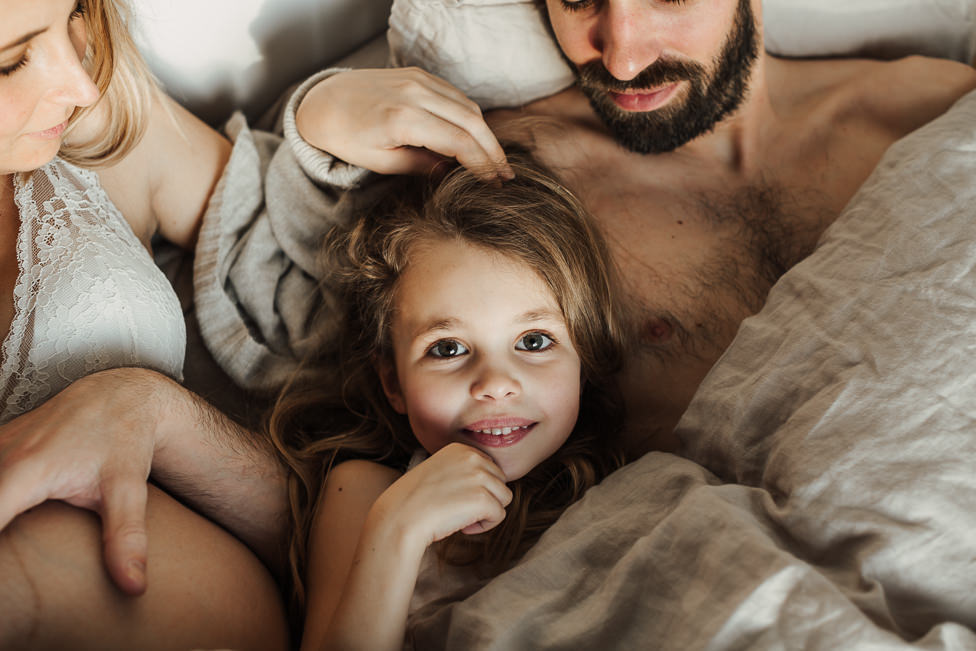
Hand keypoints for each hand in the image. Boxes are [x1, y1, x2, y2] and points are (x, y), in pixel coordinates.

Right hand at [0, 367, 169, 595]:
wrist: (121, 396)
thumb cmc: (124, 441)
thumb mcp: (129, 490)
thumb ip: (126, 538)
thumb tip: (134, 587)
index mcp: (26, 471)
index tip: (3, 584)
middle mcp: (0, 456)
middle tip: (12, 580)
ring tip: (16, 543)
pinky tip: (13, 515)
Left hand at [296, 67, 513, 180]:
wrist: (323, 103)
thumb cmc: (346, 138)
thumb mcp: (381, 163)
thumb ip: (421, 167)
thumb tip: (454, 173)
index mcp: (403, 119)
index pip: (459, 143)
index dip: (482, 165)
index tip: (494, 184)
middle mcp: (414, 93)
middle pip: (472, 122)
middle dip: (493, 151)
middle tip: (505, 176)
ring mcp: (418, 80)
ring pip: (468, 106)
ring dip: (485, 134)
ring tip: (495, 160)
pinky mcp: (418, 75)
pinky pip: (454, 95)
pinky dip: (470, 117)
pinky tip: (475, 138)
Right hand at [372, 443, 512, 547]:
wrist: (400, 518)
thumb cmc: (415, 502)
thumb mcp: (439, 472)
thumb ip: (464, 471)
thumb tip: (491, 484)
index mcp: (460, 448)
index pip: (490, 468)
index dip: (477, 488)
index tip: (455, 497)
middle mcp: (472, 457)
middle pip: (500, 482)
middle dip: (485, 499)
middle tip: (459, 509)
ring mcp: (479, 476)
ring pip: (504, 498)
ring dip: (486, 512)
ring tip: (462, 517)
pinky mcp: (483, 498)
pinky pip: (499, 515)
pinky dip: (484, 526)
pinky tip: (463, 527)